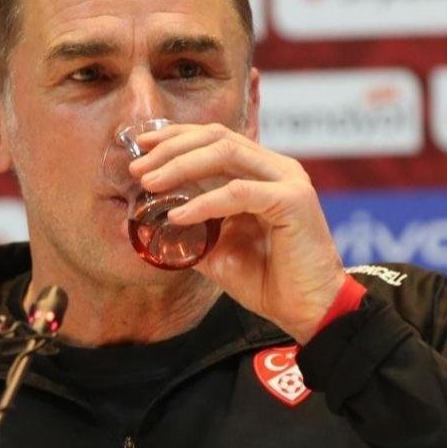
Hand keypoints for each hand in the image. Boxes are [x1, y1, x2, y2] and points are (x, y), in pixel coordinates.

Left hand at [129, 123, 346, 342]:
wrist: (308, 310)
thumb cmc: (268, 280)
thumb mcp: (216, 250)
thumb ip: (187, 231)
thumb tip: (141, 224)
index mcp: (262, 172)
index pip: (215, 138)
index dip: (176, 137)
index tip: (142, 146)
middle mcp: (276, 168)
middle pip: (216, 138)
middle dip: (171, 148)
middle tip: (138, 168)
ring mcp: (287, 180)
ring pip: (226, 154)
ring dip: (181, 166)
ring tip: (151, 183)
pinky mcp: (293, 201)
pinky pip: (239, 192)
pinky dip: (204, 202)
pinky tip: (178, 214)